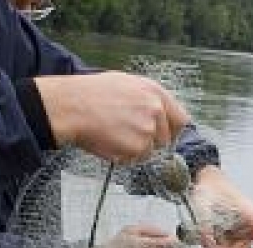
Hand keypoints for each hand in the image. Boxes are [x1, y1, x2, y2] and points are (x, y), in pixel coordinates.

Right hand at [34, 72, 188, 163]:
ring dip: (135, 149)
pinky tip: (109, 141)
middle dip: (150, 141)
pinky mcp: (138, 147)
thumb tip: (159, 112)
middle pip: (166, 138)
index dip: (171, 130)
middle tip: (127, 135)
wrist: (72, 106)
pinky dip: (124, 156)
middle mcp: (156, 110)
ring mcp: (148, 130)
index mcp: (155, 92)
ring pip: (150, 150)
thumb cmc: (90, 93)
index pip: (181, 119)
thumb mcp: (125, 84)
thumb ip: (147, 99)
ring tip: (114, 135)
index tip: (162, 135)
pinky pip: (136, 159)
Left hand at [188, 167, 252, 247]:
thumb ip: (204, 222)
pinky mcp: (235, 239)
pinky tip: (208, 239)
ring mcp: (244, 233)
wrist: (204, 185)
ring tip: (205, 239)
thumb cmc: (210, 189)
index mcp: (252, 213)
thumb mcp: (204, 203)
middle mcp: (251, 226)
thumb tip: (206, 238)